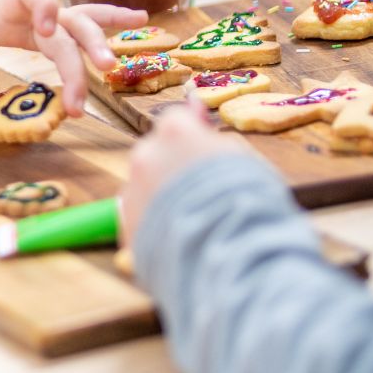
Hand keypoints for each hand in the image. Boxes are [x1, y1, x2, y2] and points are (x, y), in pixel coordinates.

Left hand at [0, 0, 145, 117]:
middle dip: (83, 48)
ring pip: (82, 20)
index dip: (43, 5)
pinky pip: (87, 18)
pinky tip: (141, 19)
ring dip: (101, 38)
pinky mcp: (55, 24)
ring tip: (117, 61)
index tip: (48, 29)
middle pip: (67, 23)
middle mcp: (33, 10)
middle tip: (100, 73)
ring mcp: (47, 16)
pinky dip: (112, 17)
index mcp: (4, 9)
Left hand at [119, 103, 248, 244]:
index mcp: (174, 132)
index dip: (191, 135)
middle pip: (156, 154)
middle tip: (203, 192)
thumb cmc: (246, 200)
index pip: (175, 120)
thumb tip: (199, 121)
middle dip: (173, 168)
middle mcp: (145, 155)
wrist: (230, 252)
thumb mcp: (243, 159)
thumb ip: (215, 140)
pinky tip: (180, 237)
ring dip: (162, 196)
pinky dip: (155, 222)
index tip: (203, 147)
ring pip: (145, 185)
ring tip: (193, 220)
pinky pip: (140, 215)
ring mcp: (132, 188)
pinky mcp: (126, 222)